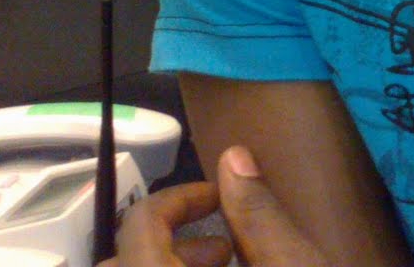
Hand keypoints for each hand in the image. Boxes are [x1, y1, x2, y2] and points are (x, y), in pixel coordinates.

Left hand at [103, 147, 334, 266]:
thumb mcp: (293, 265)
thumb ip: (258, 211)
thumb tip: (235, 157)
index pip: (140, 224)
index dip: (180, 199)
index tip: (219, 196)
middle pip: (121, 258)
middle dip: (168, 237)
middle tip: (222, 241)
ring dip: (166, 262)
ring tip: (226, 262)